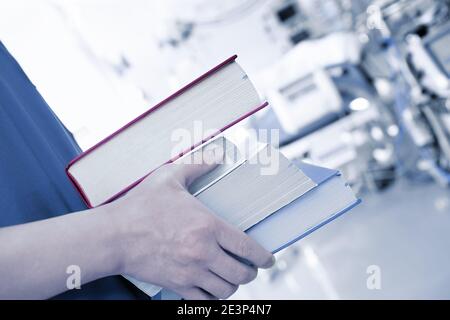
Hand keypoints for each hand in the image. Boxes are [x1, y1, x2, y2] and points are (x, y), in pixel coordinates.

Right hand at [108, 148, 274, 299]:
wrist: (113, 235)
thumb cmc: (141, 206)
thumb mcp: (170, 177)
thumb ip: (197, 165)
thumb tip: (217, 154)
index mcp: (207, 226)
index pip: (247, 248)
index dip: (263, 257)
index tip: (268, 259)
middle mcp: (203, 252)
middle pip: (241, 273)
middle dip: (251, 272)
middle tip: (251, 267)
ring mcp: (190, 272)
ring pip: (226, 289)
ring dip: (234, 285)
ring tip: (232, 277)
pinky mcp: (176, 284)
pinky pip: (204, 301)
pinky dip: (213, 298)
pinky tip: (213, 290)